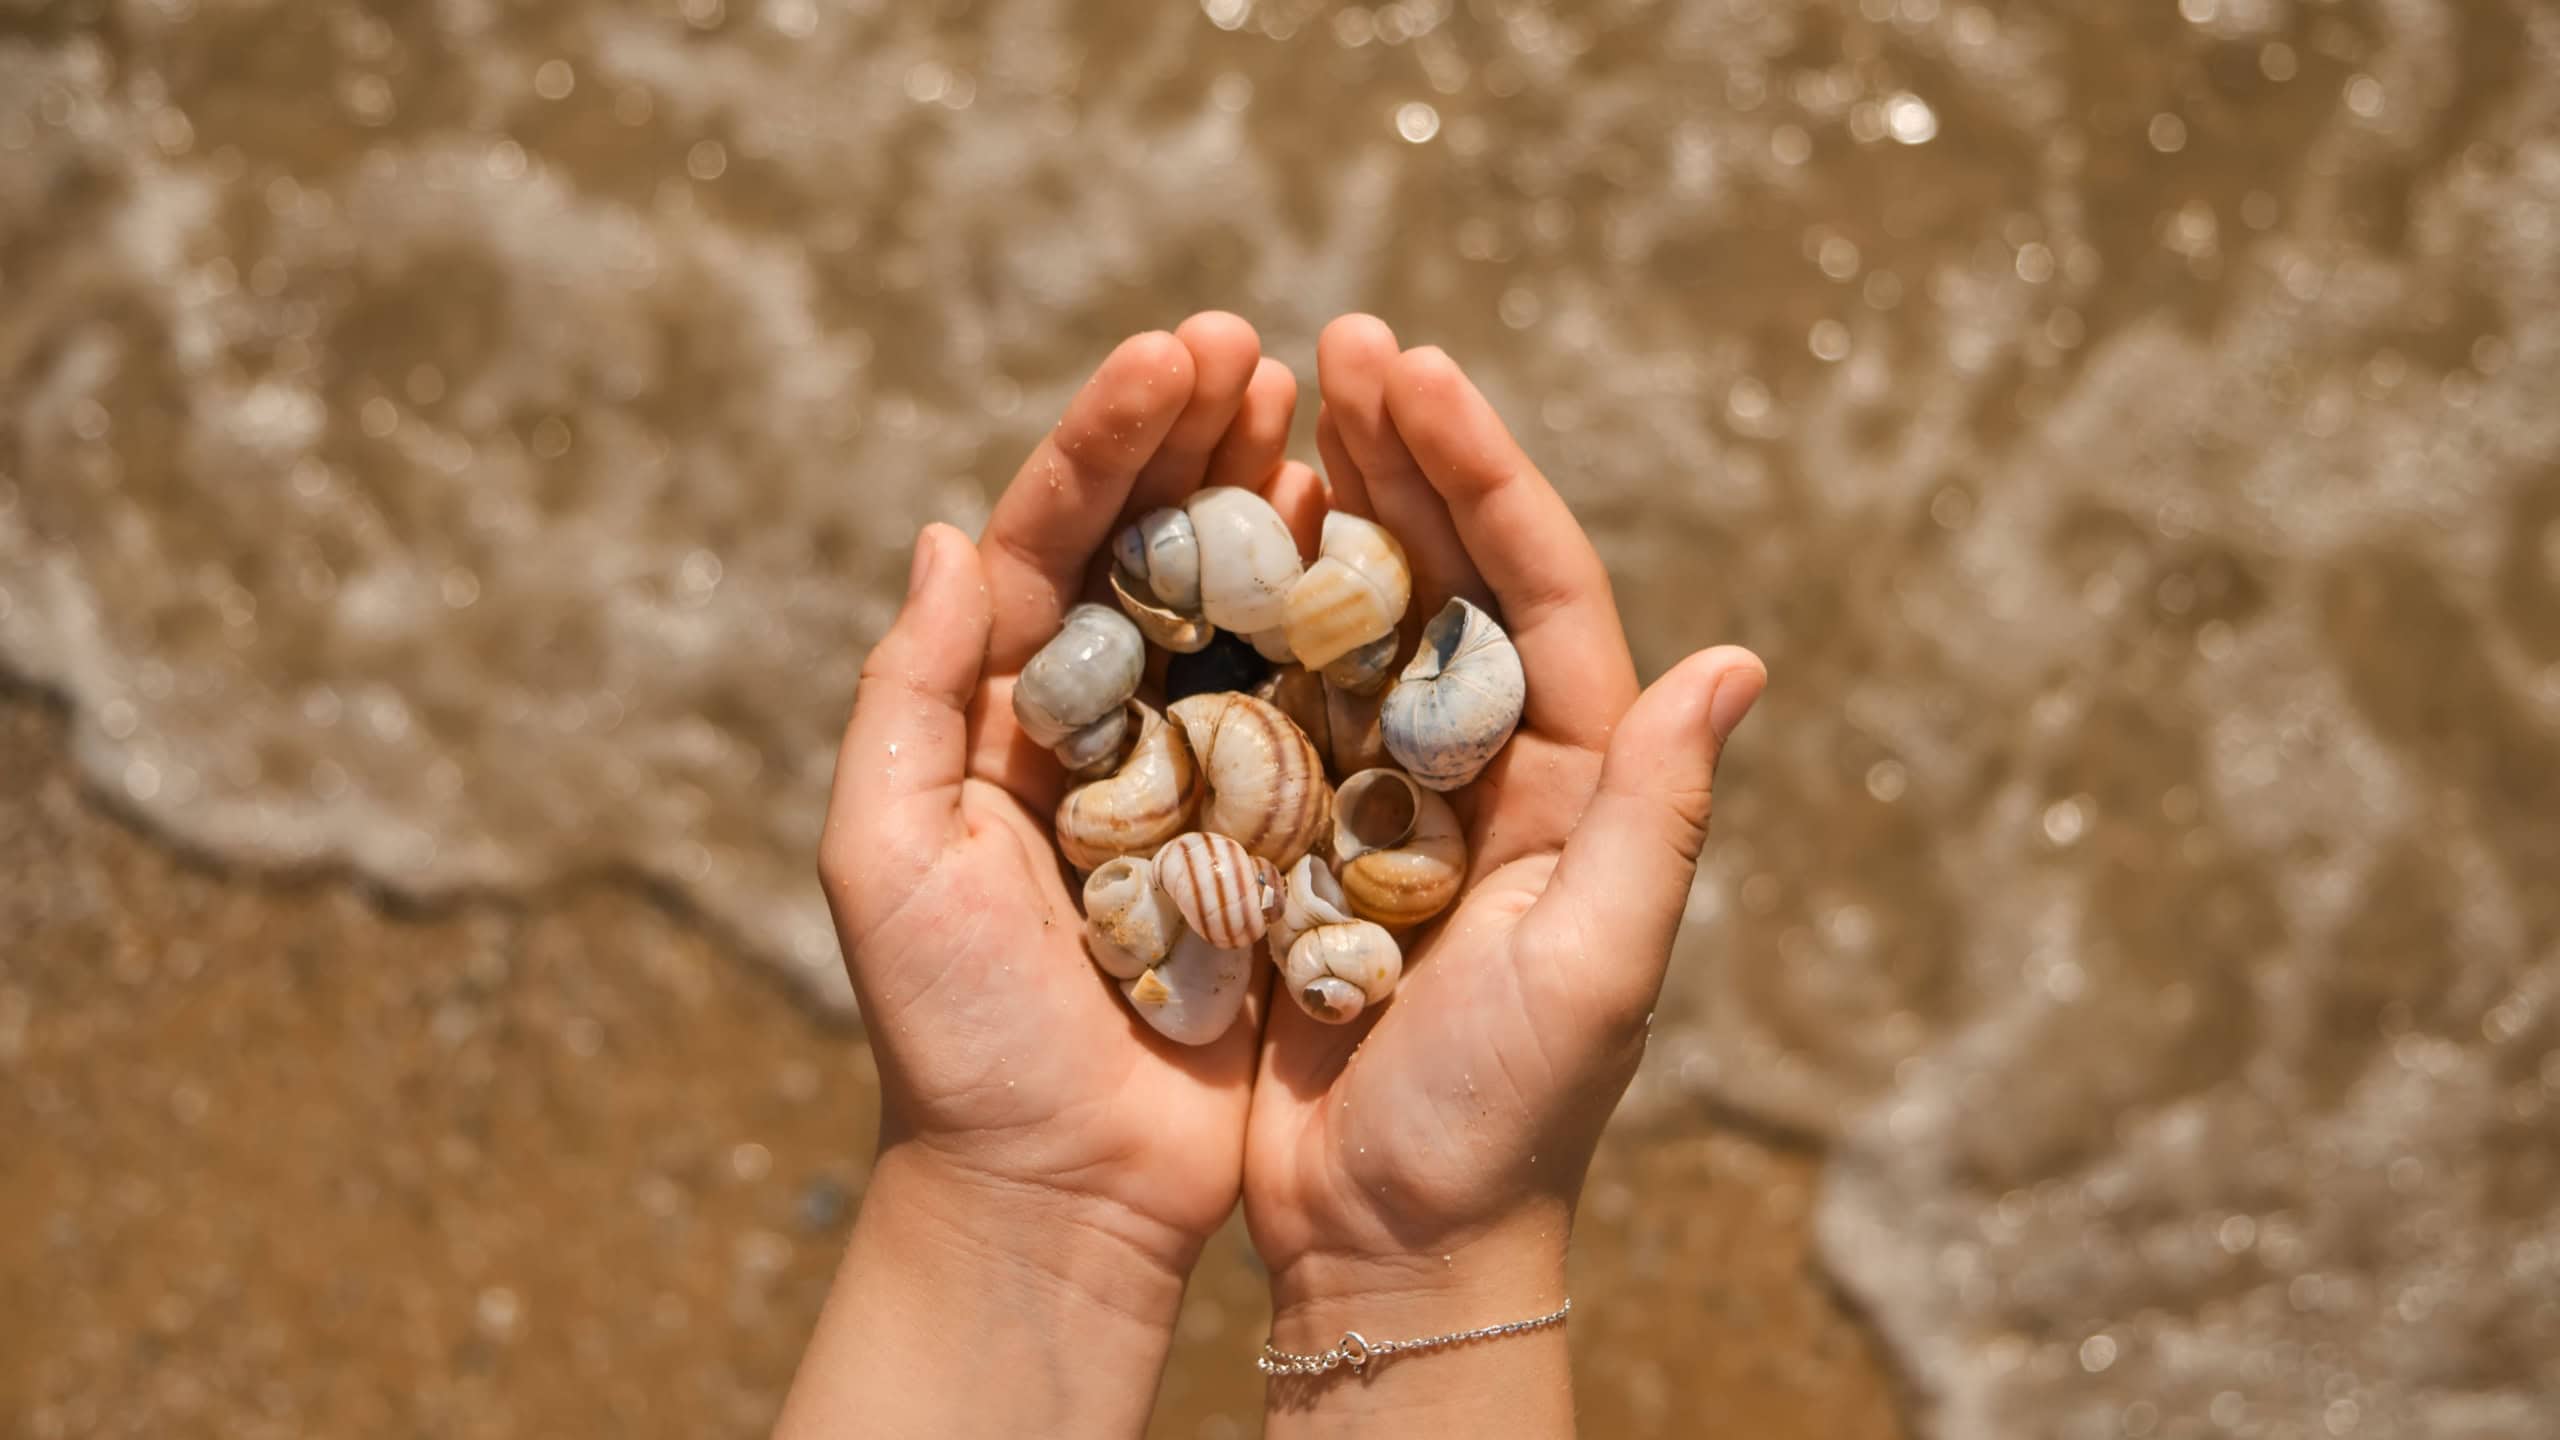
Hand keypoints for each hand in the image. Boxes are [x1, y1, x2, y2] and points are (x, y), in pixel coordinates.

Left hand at [781, 315, 1322, 1438]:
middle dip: (1197, 440)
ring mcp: (1188, 775)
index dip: (1107, 440)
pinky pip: (1308, 711)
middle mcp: (1094, 723)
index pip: (1048, 540)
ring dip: (1273, 504)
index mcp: (997, 713)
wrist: (1058, 1191)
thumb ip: (909, 692)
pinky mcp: (1267, 838)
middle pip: (1147, 548)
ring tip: (1325, 409)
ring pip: (1235, 609)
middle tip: (1260, 348)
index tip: (1176, 350)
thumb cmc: (955, 1035)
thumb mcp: (889, 856)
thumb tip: (947, 534)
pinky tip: (1375, 548)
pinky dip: (1336, 626)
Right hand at [1242, 318, 1766, 1430]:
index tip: (1416, 367)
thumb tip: (1738, 662)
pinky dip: (1255, 614)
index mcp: (1576, 779)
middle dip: (1408, 452)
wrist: (1393, 1241)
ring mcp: (1395, 795)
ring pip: (1365, 616)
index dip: (1484, 470)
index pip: (1543, 587)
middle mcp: (1492, 765)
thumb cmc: (1506, 1120)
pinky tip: (1215, 542)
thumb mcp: (1598, 964)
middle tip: (1343, 341)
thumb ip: (1658, 815)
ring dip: (1332, 504)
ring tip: (1280, 401)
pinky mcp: (1309, 837)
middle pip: (1455, 573)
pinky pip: (1283, 698)